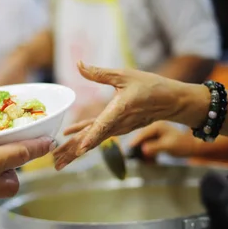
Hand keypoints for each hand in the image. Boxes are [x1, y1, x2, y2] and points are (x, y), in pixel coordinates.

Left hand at [52, 61, 207, 169]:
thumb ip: (99, 73)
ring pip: (93, 141)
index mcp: (120, 110)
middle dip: (73, 152)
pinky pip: (98, 136)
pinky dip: (84, 141)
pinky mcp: (118, 129)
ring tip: (59, 161)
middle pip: (92, 140)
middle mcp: (117, 124)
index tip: (81, 149)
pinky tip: (70, 140)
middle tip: (56, 163)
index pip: (103, 125)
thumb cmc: (150, 86)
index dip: (91, 137)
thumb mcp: (124, 75)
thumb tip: (79, 64)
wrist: (171, 101)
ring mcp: (118, 129)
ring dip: (75, 151)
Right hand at [130, 122, 198, 158]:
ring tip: (146, 160)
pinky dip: (147, 152)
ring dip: (143, 152)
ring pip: (143, 143)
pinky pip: (147, 146)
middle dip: (138, 148)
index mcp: (157, 126)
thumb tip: (143, 150)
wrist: (192, 146)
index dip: (135, 141)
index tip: (128, 148)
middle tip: (135, 157)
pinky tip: (150, 159)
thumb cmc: (182, 145)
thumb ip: (155, 147)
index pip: (142, 133)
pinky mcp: (155, 139)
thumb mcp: (168, 146)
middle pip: (141, 138)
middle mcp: (154, 127)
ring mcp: (155, 133)